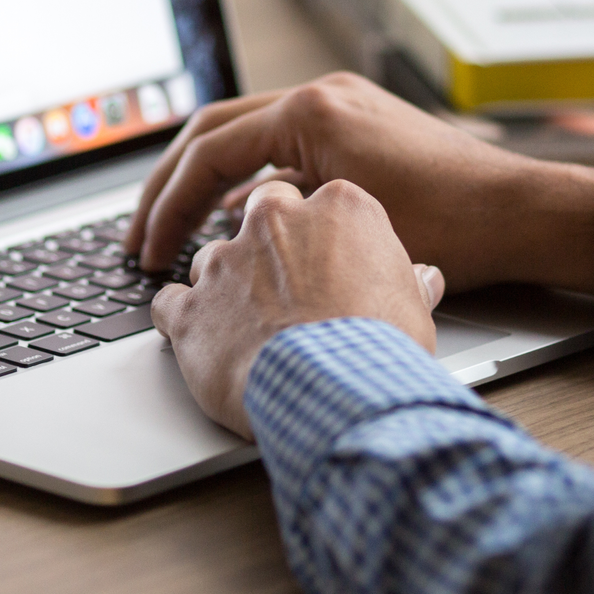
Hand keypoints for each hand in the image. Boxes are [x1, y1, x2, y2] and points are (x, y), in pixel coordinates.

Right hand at [127, 72, 593, 296]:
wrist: (522, 213)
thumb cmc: (452, 227)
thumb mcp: (345, 227)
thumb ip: (275, 220)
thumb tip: (224, 236)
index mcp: (312, 111)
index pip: (209, 151)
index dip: (168, 206)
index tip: (149, 251)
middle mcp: (323, 95)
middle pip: (214, 132)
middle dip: (169, 187)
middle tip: (140, 237)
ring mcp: (342, 105)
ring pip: (246, 136)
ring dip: (206, 183)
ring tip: (177, 233)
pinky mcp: (359, 126)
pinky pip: (283, 147)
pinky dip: (251, 182)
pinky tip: (239, 226)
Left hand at [151, 179, 443, 436]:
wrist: (335, 390)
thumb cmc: (380, 347)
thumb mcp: (414, 308)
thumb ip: (408, 282)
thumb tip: (424, 280)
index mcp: (337, 208)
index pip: (320, 203)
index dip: (323, 238)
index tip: (328, 263)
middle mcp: (275, 221)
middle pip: (260, 215)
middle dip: (267, 245)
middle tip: (285, 286)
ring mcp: (226, 261)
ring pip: (212, 259)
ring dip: (225, 287)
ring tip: (248, 328)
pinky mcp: (190, 307)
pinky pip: (170, 303)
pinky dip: (181, 320)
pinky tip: (201, 342)